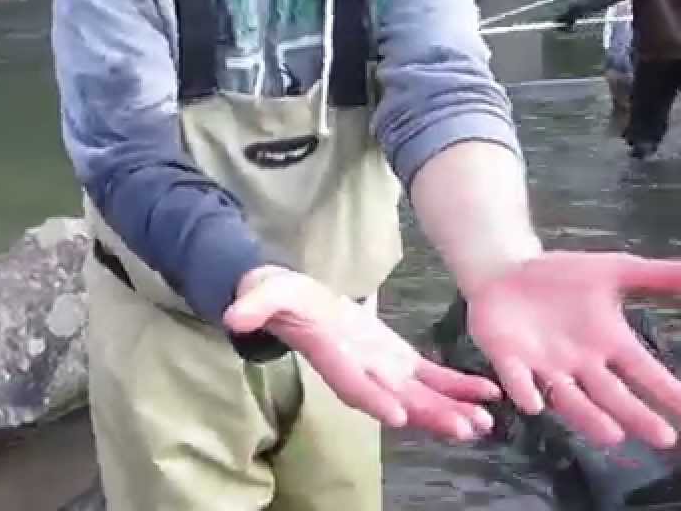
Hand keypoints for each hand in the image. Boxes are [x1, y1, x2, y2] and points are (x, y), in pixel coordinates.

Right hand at [223, 267, 500, 440]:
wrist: (292, 301)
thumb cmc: (275, 295)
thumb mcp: (261, 291)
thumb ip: (252, 303)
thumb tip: (231, 316)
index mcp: (329, 354)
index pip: (350, 382)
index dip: (372, 398)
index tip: (397, 416)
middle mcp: (358, 370)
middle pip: (395, 400)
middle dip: (429, 416)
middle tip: (464, 429)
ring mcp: (379, 368)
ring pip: (419, 396)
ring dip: (452, 409)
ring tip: (485, 422)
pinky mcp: (396, 359)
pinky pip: (432, 377)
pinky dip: (459, 385)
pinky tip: (489, 393)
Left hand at [465, 251, 680, 449]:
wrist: (505, 268)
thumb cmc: (560, 275)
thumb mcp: (611, 270)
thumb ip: (654, 276)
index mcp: (609, 344)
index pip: (644, 372)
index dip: (667, 390)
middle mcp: (580, 363)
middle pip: (612, 395)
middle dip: (636, 415)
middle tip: (663, 437)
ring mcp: (544, 365)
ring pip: (569, 398)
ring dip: (588, 417)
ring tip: (612, 435)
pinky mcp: (508, 358)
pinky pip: (517, 379)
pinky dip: (524, 390)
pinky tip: (534, 404)